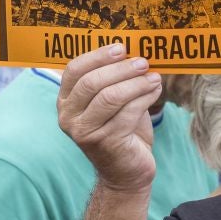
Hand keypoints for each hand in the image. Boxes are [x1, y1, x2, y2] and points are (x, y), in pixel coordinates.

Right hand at [57, 45, 158, 193]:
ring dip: (135, 83)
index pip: (74, 70)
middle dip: (120, 68)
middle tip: (143, 61)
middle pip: (92, 82)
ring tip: (154, 76)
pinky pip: (127, 112)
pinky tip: (155, 90)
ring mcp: (85, 132)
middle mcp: (68, 117)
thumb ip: (113, 79)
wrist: (126, 171)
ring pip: (110, 97)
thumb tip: (134, 51)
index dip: (97, 56)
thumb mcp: (111, 102)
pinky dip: (145, 97)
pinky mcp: (106, 143)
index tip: (121, 48)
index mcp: (65, 102)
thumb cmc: (120, 130)